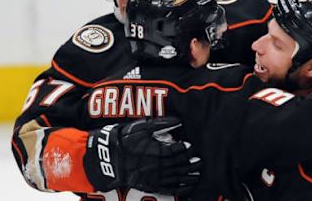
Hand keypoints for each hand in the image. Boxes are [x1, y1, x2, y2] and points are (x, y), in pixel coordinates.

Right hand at [85, 117, 200, 194]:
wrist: (110, 157)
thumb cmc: (126, 139)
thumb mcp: (142, 127)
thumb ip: (162, 123)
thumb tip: (179, 120)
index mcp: (157, 151)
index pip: (178, 151)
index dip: (186, 148)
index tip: (191, 145)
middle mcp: (158, 166)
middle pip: (180, 165)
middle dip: (191, 163)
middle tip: (200, 160)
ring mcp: (155, 177)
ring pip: (177, 178)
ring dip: (189, 176)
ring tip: (198, 173)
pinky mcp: (151, 186)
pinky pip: (169, 189)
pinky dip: (181, 189)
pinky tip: (189, 187)